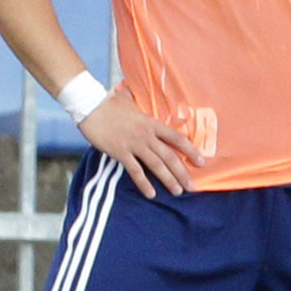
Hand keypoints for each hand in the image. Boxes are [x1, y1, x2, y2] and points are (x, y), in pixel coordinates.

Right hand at [77, 89, 204, 197]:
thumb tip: (140, 96)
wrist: (89, 106)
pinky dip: (144, 183)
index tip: (201, 162)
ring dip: (168, 180)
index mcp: (152, 123)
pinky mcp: (120, 152)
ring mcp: (134, 144)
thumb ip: (140, 103)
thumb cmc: (108, 103)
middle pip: (170, 156)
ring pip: (156, 165)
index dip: (191, 151)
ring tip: (177, 192)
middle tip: (191, 187)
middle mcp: (147, 135)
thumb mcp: (130, 100)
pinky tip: (151, 194)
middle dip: (182, 173)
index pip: (177, 139)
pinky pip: (135, 171)